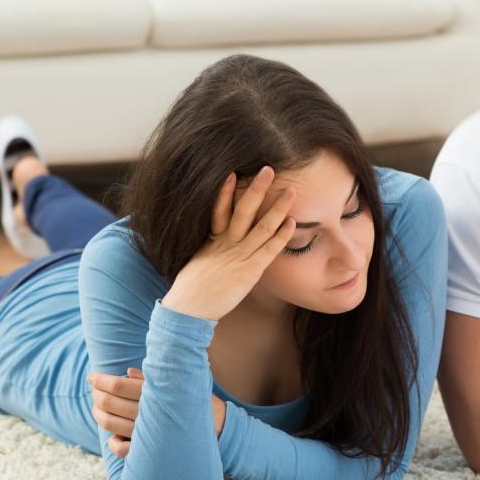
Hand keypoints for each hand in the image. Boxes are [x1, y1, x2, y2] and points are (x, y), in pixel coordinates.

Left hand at [87, 368, 227, 458]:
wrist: (219, 427)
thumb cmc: (194, 400)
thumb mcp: (178, 382)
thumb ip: (151, 378)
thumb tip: (126, 372)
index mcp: (156, 394)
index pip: (119, 386)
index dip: (102, 380)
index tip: (92, 376)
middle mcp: (151, 414)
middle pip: (111, 404)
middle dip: (97, 395)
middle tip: (93, 389)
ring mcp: (150, 434)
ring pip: (112, 425)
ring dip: (99, 416)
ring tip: (97, 407)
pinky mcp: (152, 450)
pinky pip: (124, 450)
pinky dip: (114, 444)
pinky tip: (112, 437)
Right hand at [161, 167, 296, 320]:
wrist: (187, 310)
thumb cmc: (191, 291)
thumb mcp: (198, 264)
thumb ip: (210, 252)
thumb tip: (216, 249)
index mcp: (211, 240)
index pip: (219, 209)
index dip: (226, 191)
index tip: (233, 172)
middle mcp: (225, 244)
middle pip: (242, 210)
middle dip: (256, 189)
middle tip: (269, 169)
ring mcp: (238, 256)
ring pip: (261, 226)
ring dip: (277, 208)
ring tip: (292, 191)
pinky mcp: (249, 271)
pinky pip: (268, 250)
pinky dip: (281, 235)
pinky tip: (292, 222)